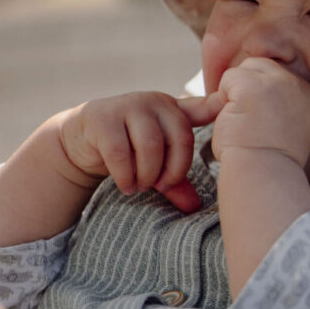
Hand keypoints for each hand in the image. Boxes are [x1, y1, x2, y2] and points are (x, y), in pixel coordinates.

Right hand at [58, 91, 220, 214]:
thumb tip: (194, 207)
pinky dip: (126, 176)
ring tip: (140, 187)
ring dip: (148, 175)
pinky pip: (120, 153)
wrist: (82, 141)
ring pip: (150, 146)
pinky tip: (126, 185)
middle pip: (178, 138)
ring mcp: (127, 105)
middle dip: (173, 171)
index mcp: (173, 109)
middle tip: (161, 188)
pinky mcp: (102, 118)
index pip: (200, 109)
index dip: (216, 105)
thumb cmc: (128, 151)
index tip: (227, 103)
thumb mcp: (155, 164)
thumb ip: (175, 180)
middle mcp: (154, 101)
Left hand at [210, 57, 309, 168]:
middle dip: (246, 91)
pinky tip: (235, 122)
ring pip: (243, 71)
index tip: (261, 126)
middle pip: (260, 67)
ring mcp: (277, 83)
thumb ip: (280, 107)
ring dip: (234, 97)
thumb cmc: (268, 165)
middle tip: (248, 125)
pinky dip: (223, 102)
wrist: (263, 179)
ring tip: (244, 126)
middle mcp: (298, 86)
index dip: (259, 96)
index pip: (277, 77)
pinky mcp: (253, 86)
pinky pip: (228, 79)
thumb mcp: (288, 131)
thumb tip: (256, 92)